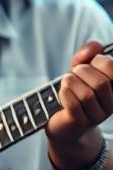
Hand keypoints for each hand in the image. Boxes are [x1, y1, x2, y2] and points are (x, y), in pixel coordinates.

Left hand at [45, 40, 112, 169]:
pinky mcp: (80, 123)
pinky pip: (74, 104)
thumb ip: (86, 56)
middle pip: (101, 82)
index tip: (89, 63)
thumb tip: (97, 45)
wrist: (64, 124)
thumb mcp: (78, 71)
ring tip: (66, 84)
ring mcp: (96, 116)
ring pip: (86, 94)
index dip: (98, 60)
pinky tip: (62, 93)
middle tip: (74, 74)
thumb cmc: (73, 93)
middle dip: (82, 72)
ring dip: (70, 83)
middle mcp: (110, 104)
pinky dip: (64, 94)